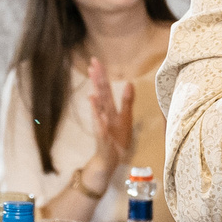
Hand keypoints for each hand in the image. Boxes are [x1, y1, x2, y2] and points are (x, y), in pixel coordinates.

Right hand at [83, 58, 134, 189]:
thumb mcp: (125, 118)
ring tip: (94, 84)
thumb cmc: (116, 140)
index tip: (95, 61)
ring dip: (97, 97)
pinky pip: (101, 128)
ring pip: (99, 109)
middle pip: (101, 95)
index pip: (105, 89)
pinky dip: (99, 119)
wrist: (108, 161)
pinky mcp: (103, 139)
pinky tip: (98, 112)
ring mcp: (102, 126)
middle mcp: (104, 116)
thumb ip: (127, 101)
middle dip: (97, 80)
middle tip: (92, 63)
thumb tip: (130, 83)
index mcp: (109, 110)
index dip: (101, 75)